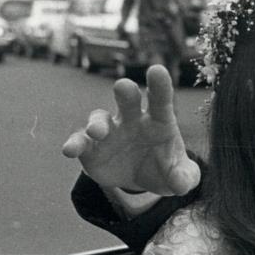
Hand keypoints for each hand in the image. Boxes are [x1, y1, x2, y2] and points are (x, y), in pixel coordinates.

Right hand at [61, 65, 200, 195]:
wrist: (142, 181)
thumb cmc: (166, 169)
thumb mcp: (181, 177)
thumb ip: (185, 178)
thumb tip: (182, 183)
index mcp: (158, 120)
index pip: (160, 100)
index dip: (159, 85)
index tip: (157, 70)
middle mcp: (132, 119)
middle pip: (128, 100)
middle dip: (125, 92)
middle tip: (123, 86)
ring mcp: (109, 132)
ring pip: (99, 119)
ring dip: (97, 123)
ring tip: (96, 132)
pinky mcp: (91, 148)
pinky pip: (80, 142)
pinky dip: (75, 144)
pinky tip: (70, 150)